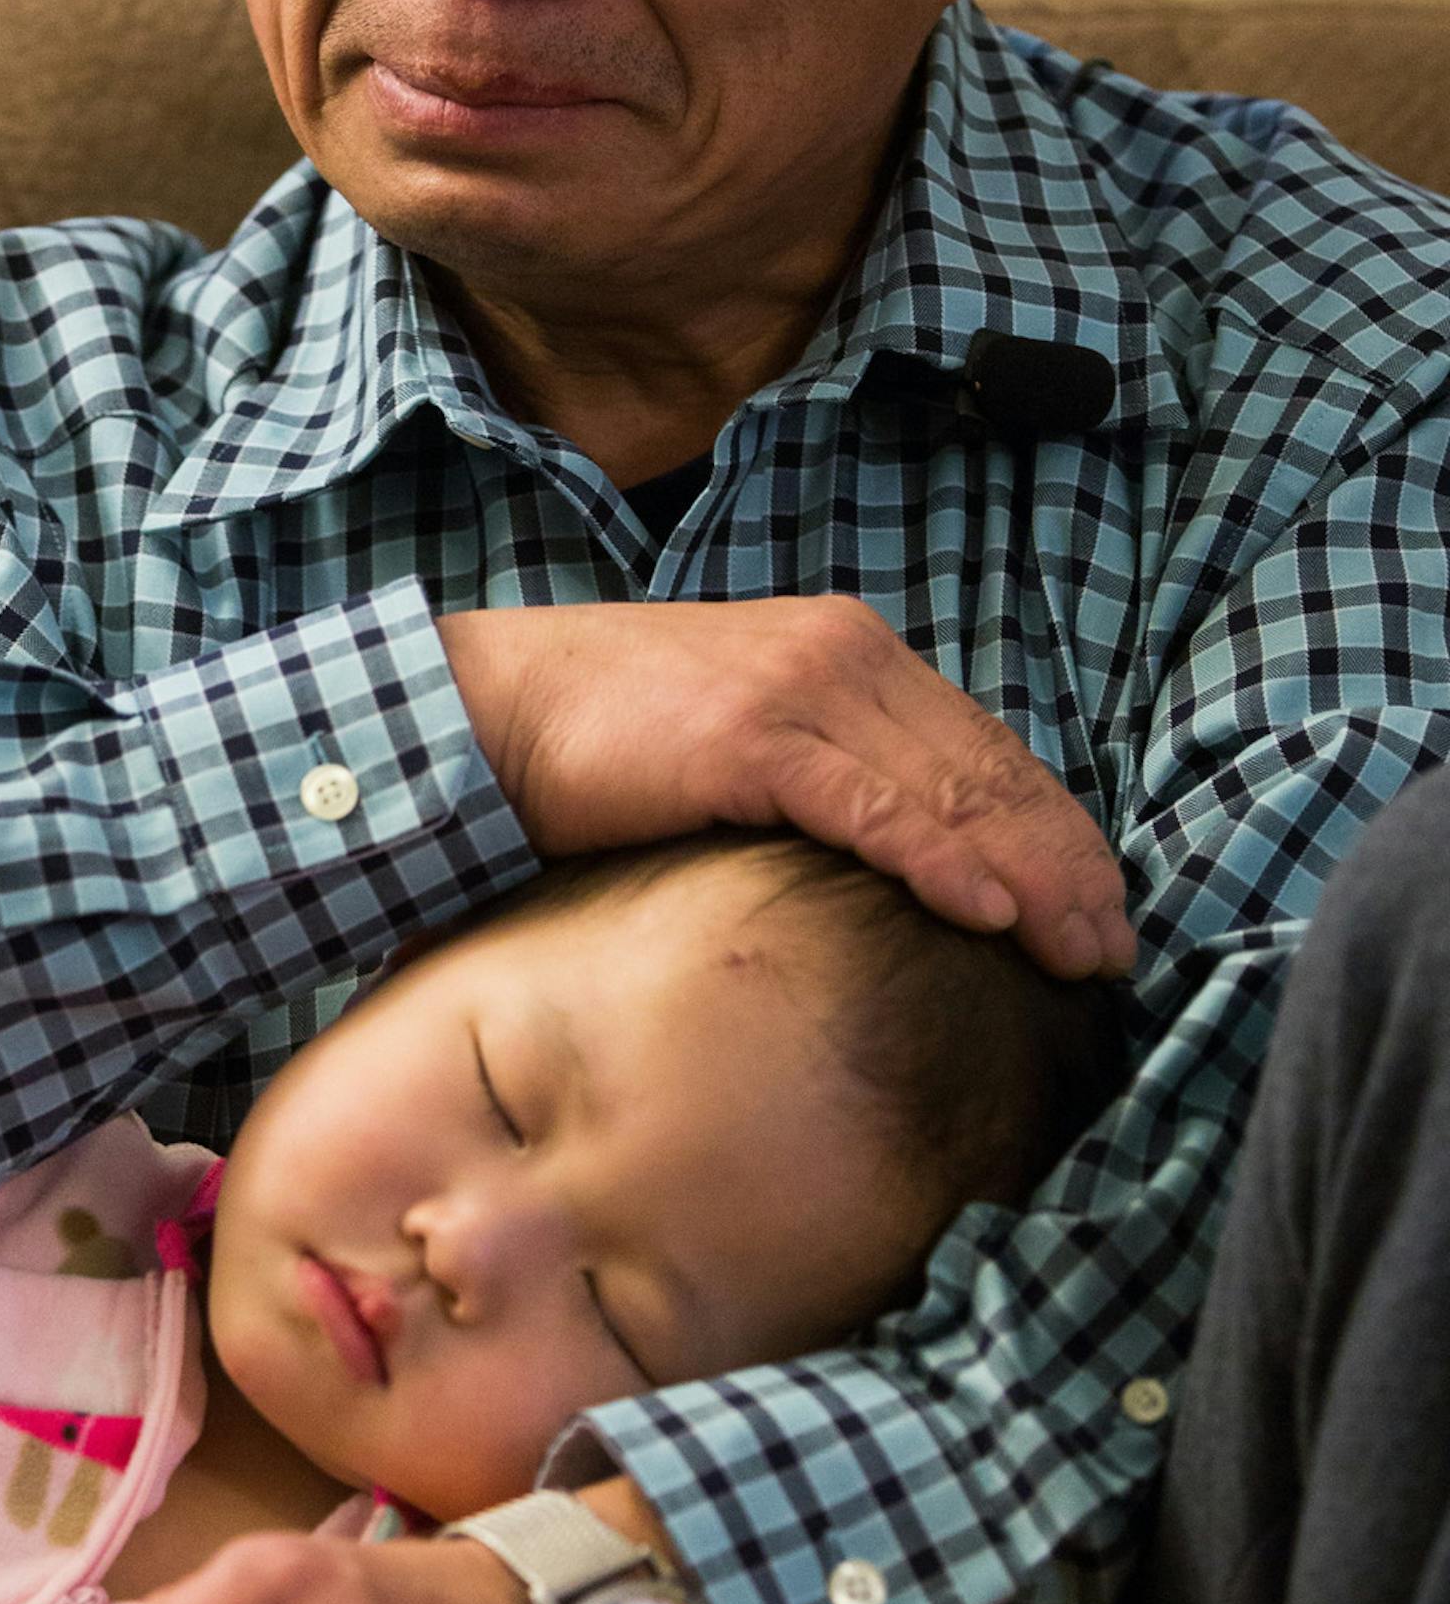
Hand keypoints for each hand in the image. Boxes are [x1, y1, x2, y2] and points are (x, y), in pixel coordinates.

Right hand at [438, 598, 1132, 979]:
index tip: (1099, 906)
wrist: (488, 711)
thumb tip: (890, 861)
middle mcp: (844, 658)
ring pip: (952, 791)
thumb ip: (821, 778)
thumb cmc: (601, 746)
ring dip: (1031, 877)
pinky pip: (873, 810)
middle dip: (1066, 864)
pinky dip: (942, 861)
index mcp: (849, 655)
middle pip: (992, 771)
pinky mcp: (754, 739)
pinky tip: (991, 914)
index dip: (1054, 830)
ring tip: (1080, 949)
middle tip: (1114, 947)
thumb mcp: (738, 747)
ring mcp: (802, 693)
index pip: (986, 750)